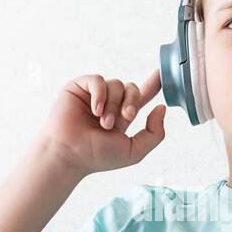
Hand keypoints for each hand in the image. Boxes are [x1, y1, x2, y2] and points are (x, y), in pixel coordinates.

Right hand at [39, 69, 165, 176]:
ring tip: (103, 123)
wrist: (69, 155)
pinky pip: (98, 80)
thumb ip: (155, 133)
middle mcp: (109, 104)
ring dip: (113, 105)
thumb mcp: (134, 151)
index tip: (162, 75)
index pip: (140, 97)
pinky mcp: (79, 88)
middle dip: (132, 102)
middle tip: (125, 117)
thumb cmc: (96, 156)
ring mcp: (94, 95)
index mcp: (122, 117)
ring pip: (117, 85)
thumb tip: (162, 107)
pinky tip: (95, 110)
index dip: (152, 85)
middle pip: (132, 89)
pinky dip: (100, 94)